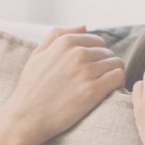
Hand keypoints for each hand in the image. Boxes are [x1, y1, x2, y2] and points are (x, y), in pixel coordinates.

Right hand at [0, 25, 125, 144]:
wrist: (26, 117)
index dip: (96, 55)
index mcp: (65, 43)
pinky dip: (117, 83)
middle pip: (107, 52)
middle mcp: (77, 54)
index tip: (90, 69)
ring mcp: (86, 72)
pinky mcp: (93, 91)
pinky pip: (118, 78)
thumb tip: (84, 27)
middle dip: (104, 65)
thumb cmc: (31, 88)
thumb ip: (58, 35)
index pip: (96, 41)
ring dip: (113, 74)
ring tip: (102, 86)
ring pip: (116, 64)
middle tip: (94, 80)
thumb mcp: (37, 55)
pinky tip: (108, 91)